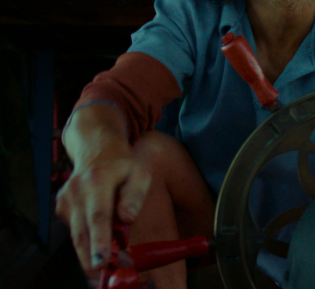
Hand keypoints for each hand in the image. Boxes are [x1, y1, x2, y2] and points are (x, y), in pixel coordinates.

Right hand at [56, 142, 151, 275]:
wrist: (97, 151)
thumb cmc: (123, 166)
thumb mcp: (140, 174)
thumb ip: (135, 196)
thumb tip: (128, 218)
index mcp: (98, 181)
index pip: (98, 216)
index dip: (99, 242)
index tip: (101, 262)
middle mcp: (77, 191)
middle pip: (82, 232)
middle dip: (91, 257)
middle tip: (103, 276)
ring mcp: (66, 200)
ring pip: (77, 235)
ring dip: (89, 253)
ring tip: (106, 264)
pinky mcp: (61, 208)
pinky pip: (76, 230)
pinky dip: (87, 240)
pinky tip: (100, 238)